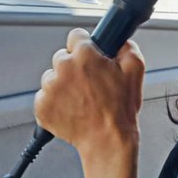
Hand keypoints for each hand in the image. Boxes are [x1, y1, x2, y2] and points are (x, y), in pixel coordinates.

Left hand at [34, 28, 145, 158]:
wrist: (107, 141)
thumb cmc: (119, 111)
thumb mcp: (135, 72)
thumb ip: (128, 48)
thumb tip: (120, 41)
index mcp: (84, 56)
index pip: (76, 36)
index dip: (85, 45)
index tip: (88, 54)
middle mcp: (63, 68)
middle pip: (62, 57)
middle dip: (74, 67)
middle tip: (88, 84)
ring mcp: (50, 88)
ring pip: (52, 78)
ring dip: (63, 85)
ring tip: (81, 100)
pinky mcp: (42, 106)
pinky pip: (45, 98)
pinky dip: (55, 103)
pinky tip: (71, 109)